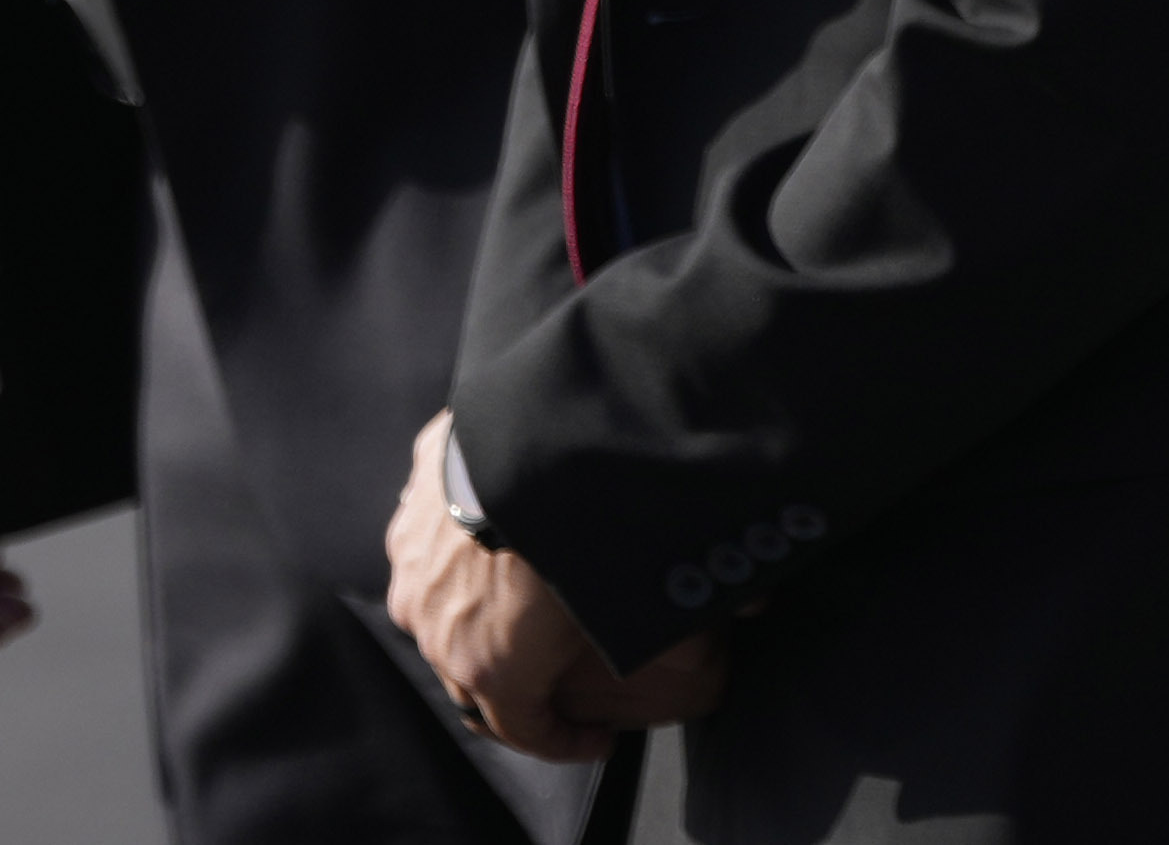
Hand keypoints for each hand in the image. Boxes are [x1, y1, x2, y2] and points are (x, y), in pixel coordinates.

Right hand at [383, 412, 731, 761]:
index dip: (567, 740)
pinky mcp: (413, 505)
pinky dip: (465, 542)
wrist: (539, 427)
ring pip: (444, 605)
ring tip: (528, 592)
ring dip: (481, 607)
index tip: (599, 737)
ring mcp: (416, 562)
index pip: (523, 729)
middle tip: (563, 665)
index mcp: (489, 664)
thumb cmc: (592, 517)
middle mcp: (436, 623)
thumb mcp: (644, 582)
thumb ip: (693, 608)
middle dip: (522, 673)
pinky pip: (436, 540)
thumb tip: (755, 604)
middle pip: (475, 670)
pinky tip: (504, 522)